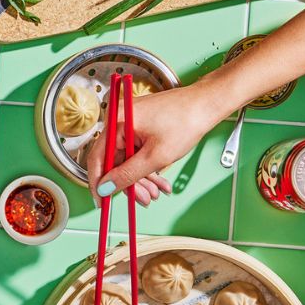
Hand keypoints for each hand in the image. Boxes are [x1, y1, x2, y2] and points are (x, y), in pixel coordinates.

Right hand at [85, 85, 220, 205]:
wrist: (208, 104)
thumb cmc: (187, 120)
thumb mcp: (156, 156)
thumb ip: (127, 175)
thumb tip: (106, 188)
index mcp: (117, 123)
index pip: (97, 158)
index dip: (99, 183)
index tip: (101, 201)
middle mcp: (120, 120)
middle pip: (114, 161)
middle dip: (129, 182)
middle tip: (140, 199)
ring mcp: (130, 122)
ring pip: (127, 159)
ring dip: (141, 177)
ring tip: (155, 191)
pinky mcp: (140, 125)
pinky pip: (136, 151)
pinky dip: (147, 166)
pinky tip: (158, 179)